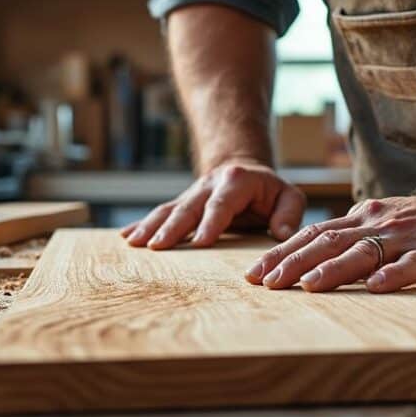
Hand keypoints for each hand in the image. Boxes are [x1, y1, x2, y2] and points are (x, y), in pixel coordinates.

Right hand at [121, 160, 306, 248]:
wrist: (244, 170)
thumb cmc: (270, 191)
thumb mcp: (289, 196)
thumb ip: (289, 214)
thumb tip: (281, 234)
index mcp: (237, 182)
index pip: (222, 204)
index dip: (210, 223)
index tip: (200, 242)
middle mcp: (209, 185)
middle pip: (188, 207)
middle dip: (172, 227)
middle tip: (158, 246)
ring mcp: (192, 194)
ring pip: (169, 209)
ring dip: (151, 226)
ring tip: (135, 244)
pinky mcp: (182, 203)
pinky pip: (160, 213)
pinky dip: (143, 225)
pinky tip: (126, 238)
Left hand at [244, 186, 415, 292]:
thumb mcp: (388, 223)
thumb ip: (359, 238)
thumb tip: (319, 260)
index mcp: (366, 219)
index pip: (314, 234)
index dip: (282, 252)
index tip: (254, 272)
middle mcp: (380, 225)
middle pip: (328, 243)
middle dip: (293, 263)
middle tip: (264, 283)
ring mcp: (407, 239)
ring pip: (363, 253)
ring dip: (332, 270)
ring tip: (306, 287)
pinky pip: (412, 265)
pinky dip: (392, 276)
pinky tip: (376, 288)